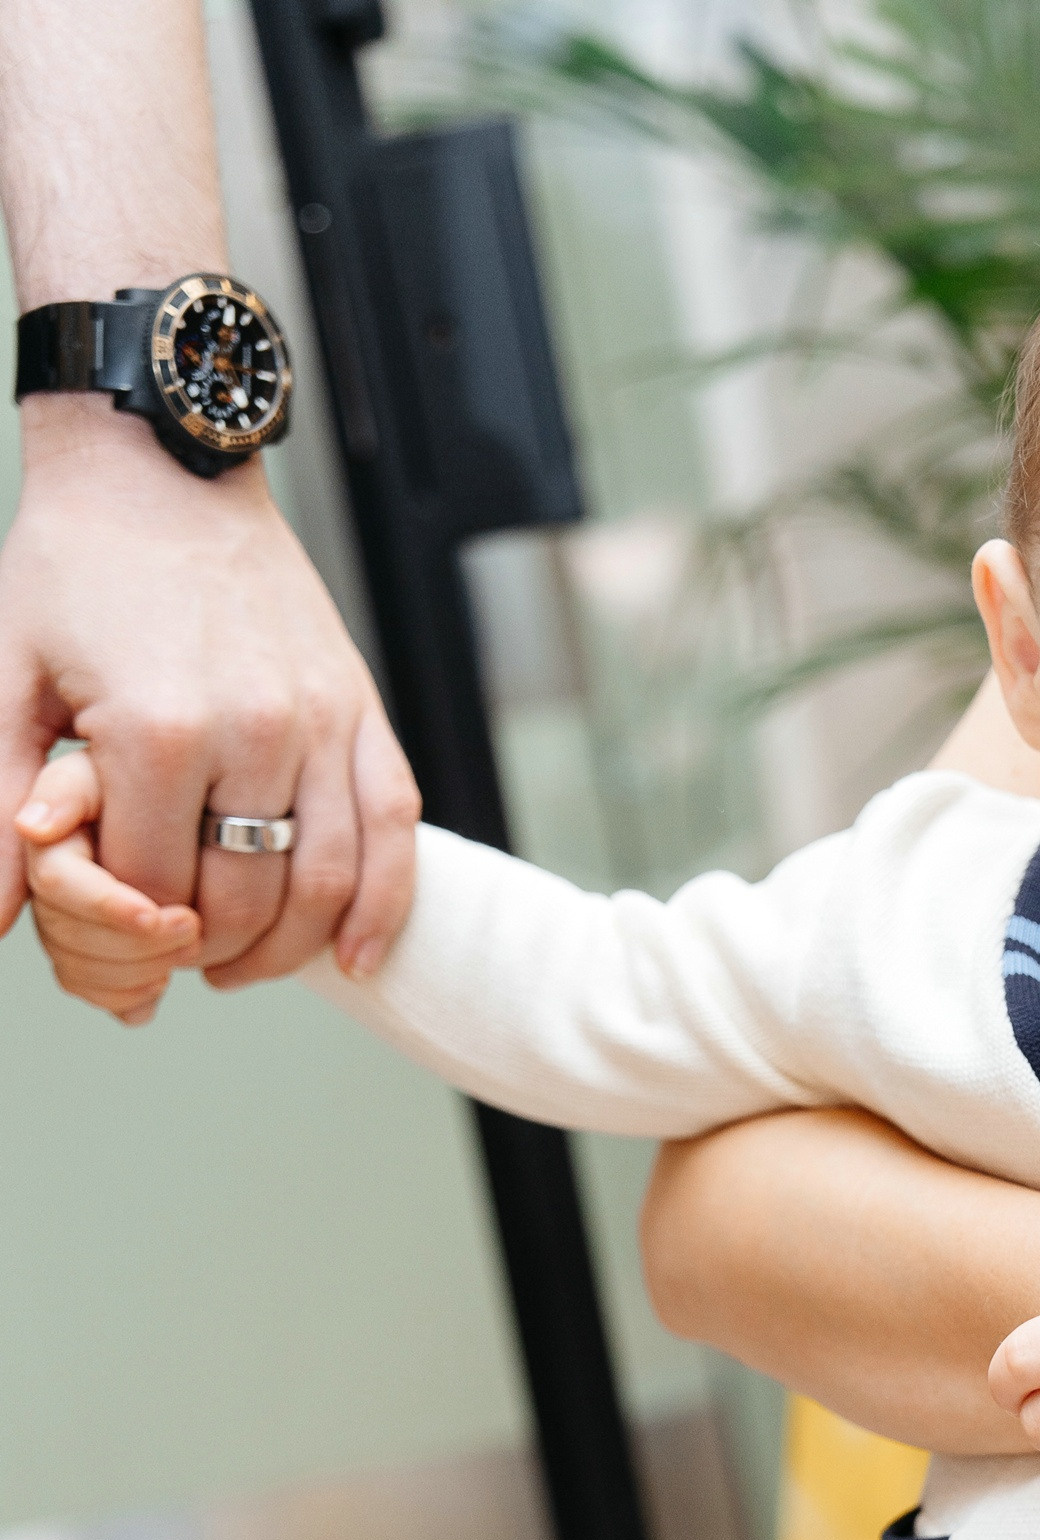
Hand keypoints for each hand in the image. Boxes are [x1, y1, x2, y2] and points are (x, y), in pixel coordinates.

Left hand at [0, 406, 418, 985]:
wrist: (157, 465)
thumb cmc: (73, 567)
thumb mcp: (5, 675)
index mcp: (156, 729)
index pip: (152, 889)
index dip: (128, 929)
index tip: (110, 927)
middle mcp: (251, 730)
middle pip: (241, 901)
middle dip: (201, 948)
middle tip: (171, 955)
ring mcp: (317, 720)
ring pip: (322, 884)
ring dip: (285, 951)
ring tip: (238, 967)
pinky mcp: (359, 706)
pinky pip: (393, 829)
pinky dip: (381, 906)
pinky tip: (355, 955)